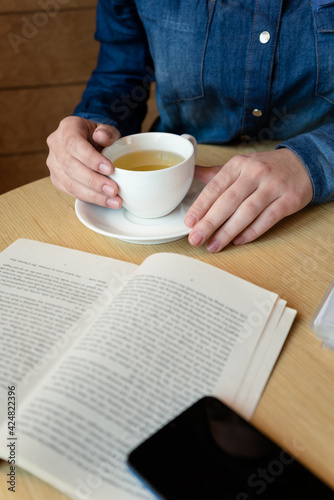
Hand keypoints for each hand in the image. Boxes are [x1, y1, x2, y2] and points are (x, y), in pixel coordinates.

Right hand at [46, 116, 121, 207]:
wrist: (90, 143)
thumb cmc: (99, 136)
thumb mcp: (107, 130)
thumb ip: (107, 132)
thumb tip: (102, 137)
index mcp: (67, 128)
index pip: (74, 144)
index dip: (91, 158)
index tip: (109, 169)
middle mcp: (56, 145)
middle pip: (70, 166)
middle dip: (94, 181)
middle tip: (114, 190)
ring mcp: (54, 164)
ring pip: (69, 183)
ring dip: (93, 195)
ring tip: (114, 201)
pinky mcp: (57, 179)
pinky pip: (72, 192)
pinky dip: (90, 198)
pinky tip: (106, 202)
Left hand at [185, 148, 312, 251]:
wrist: (303, 163)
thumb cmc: (266, 168)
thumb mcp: (241, 165)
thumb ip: (216, 174)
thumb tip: (190, 173)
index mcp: (239, 164)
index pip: (215, 187)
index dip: (201, 206)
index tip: (189, 222)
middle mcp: (255, 173)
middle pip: (228, 201)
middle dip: (210, 222)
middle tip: (196, 239)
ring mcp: (273, 187)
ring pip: (247, 212)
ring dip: (228, 232)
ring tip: (213, 245)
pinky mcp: (289, 200)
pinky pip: (267, 219)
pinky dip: (252, 232)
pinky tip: (237, 241)